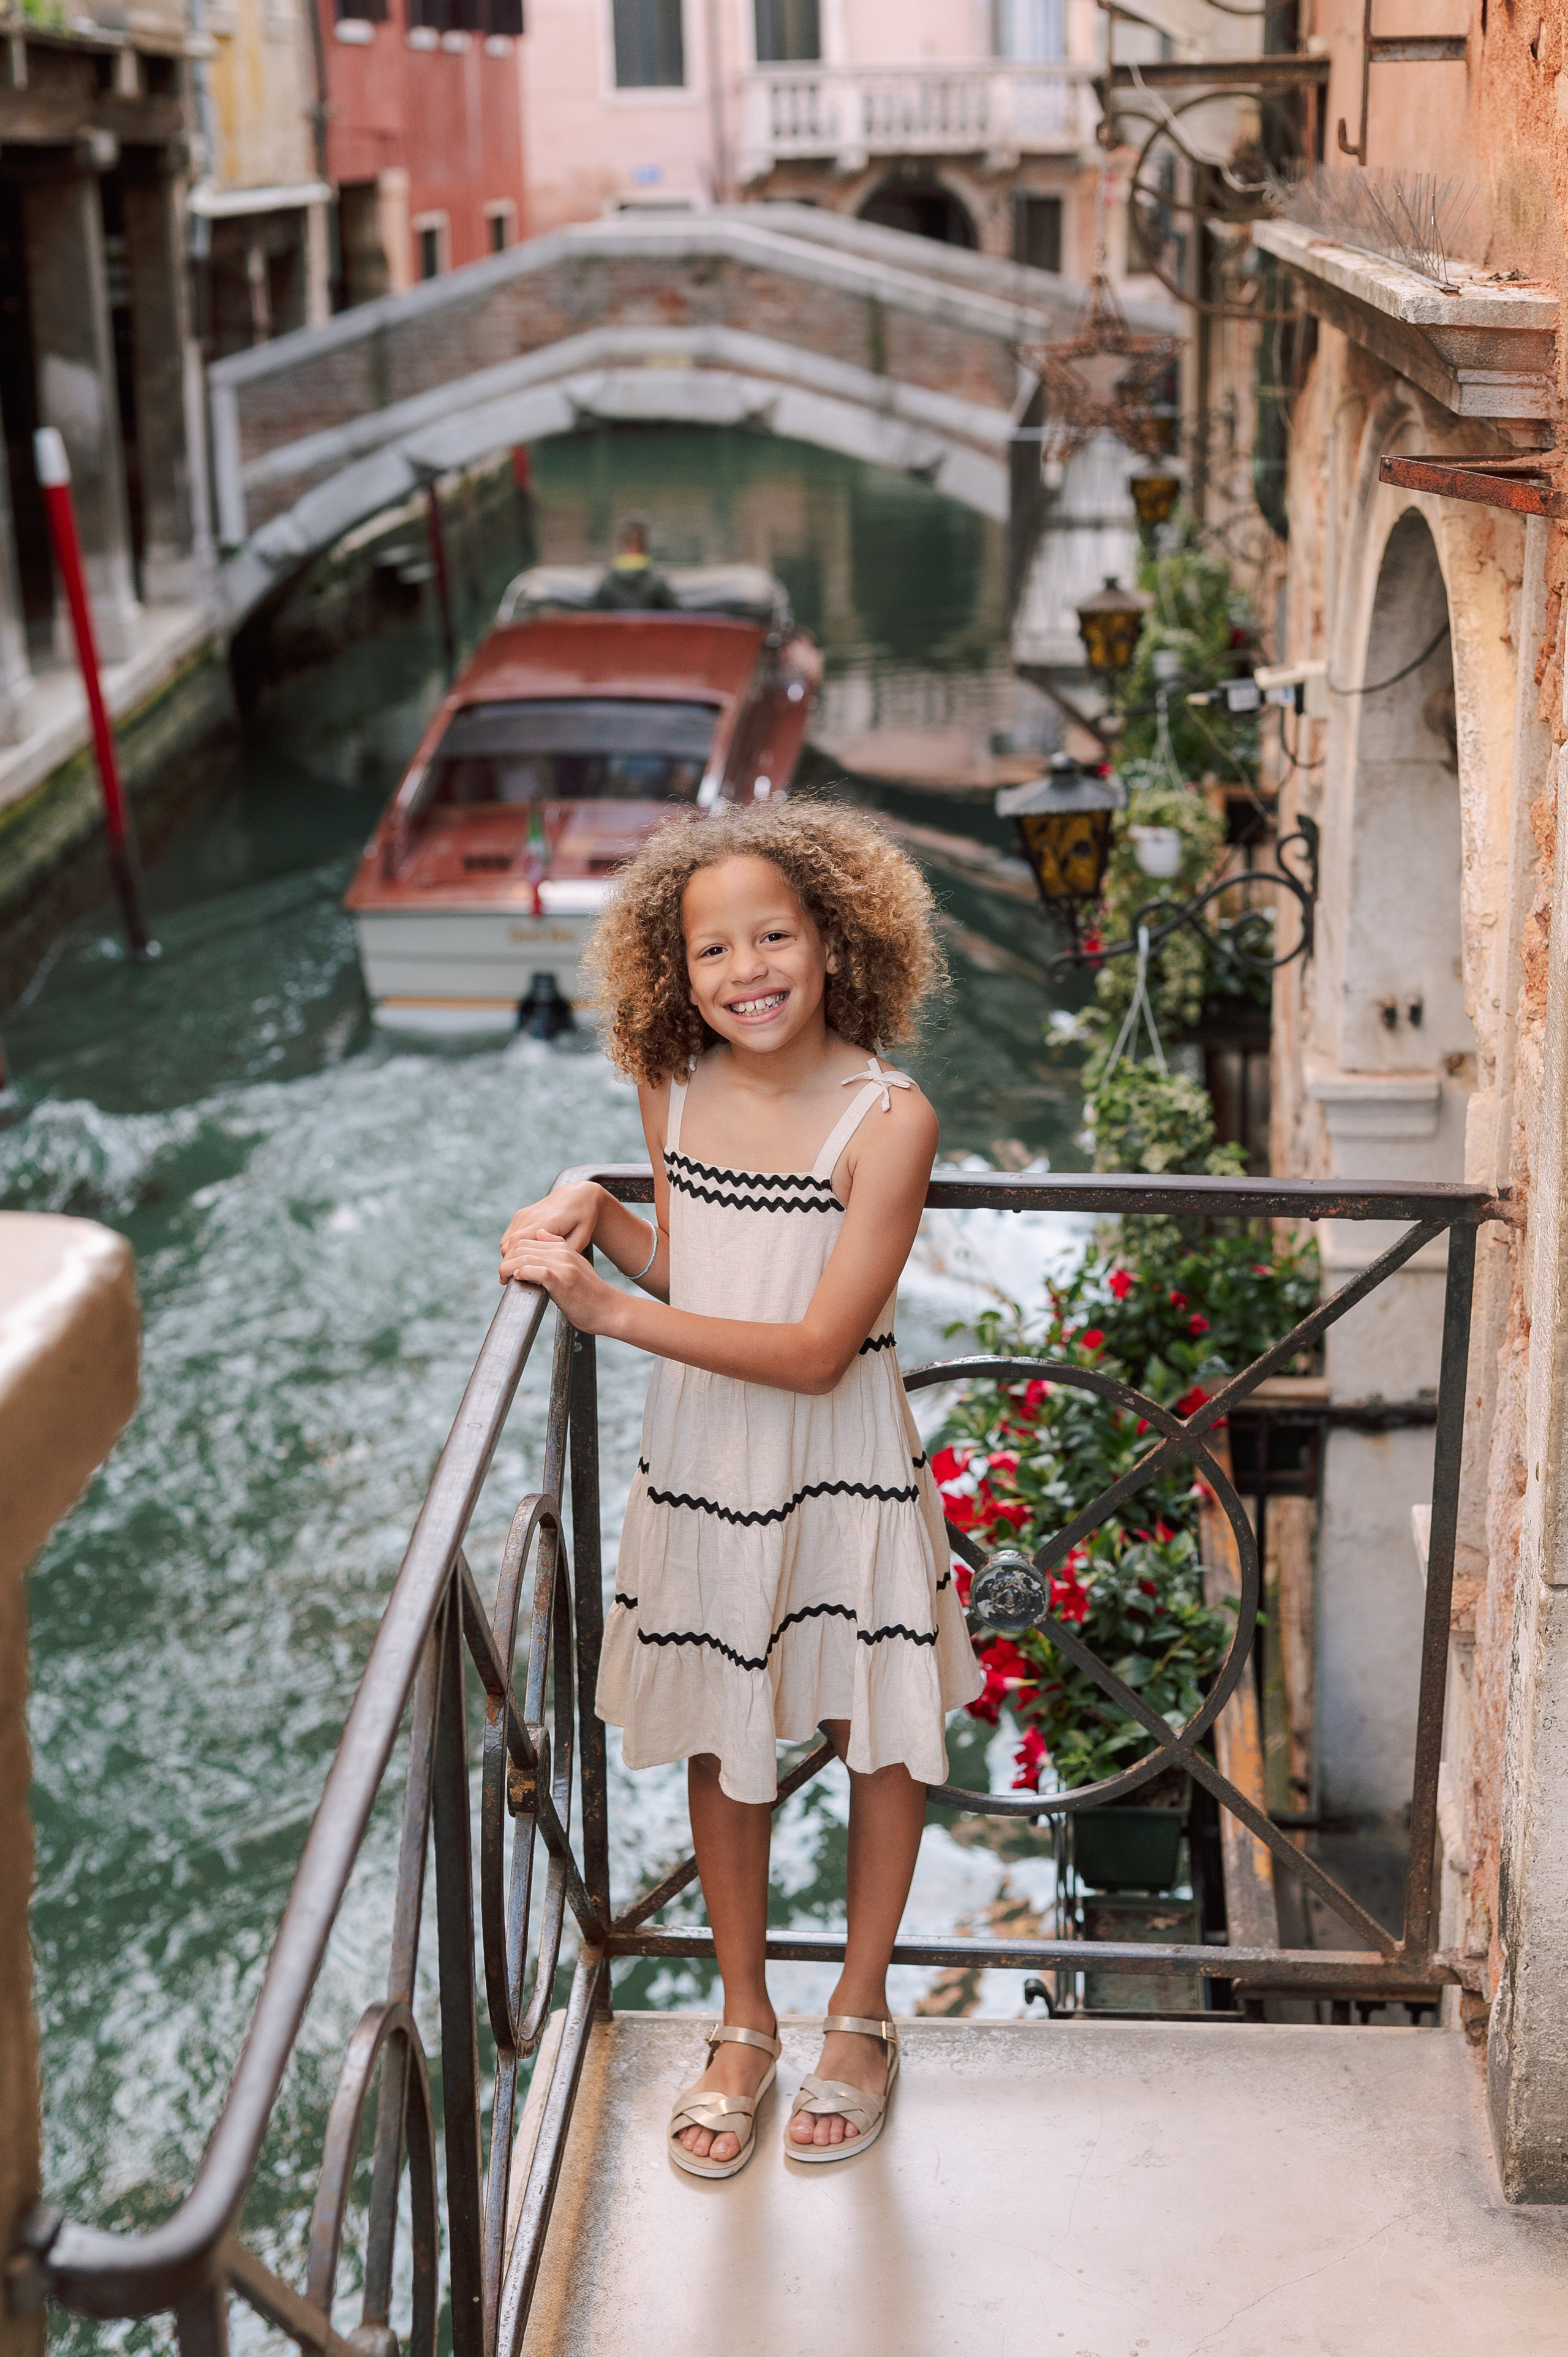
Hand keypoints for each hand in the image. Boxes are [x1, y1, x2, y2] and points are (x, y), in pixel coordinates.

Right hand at [500, 1181, 601, 1272]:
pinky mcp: (521, 1214)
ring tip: (520, 1269)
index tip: (509, 1280)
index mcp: (546, 1222)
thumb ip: (566, 1250)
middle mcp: (531, 1216)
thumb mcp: (583, 1236)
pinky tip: (523, 1257)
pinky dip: (511, 1248)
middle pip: (508, 1245)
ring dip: (510, 1256)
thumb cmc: (583, 1217)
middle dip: (509, 1263)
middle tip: (513, 1279)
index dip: (510, 1262)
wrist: (578, 1195)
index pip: (519, 1243)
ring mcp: (524, 1214)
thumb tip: (550, 1265)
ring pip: (506, 1241)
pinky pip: (509, 1235)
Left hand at [500, 1235, 623, 1334]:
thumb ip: (558, 1248)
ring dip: (508, 1269)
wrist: (608, 1309)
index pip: (528, 1240)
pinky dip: (522, 1273)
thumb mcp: (576, 1264)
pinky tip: (518, 1280)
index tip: (509, 1268)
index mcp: (564, 1247)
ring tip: (505, 1280)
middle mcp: (563, 1252)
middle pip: (522, 1246)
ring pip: (524, 1257)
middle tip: (503, 1276)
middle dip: (507, 1260)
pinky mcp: (561, 1281)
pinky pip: (534, 1270)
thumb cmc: (589, 1292)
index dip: (513, 1253)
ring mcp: (563, 1265)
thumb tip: (540, 1234)